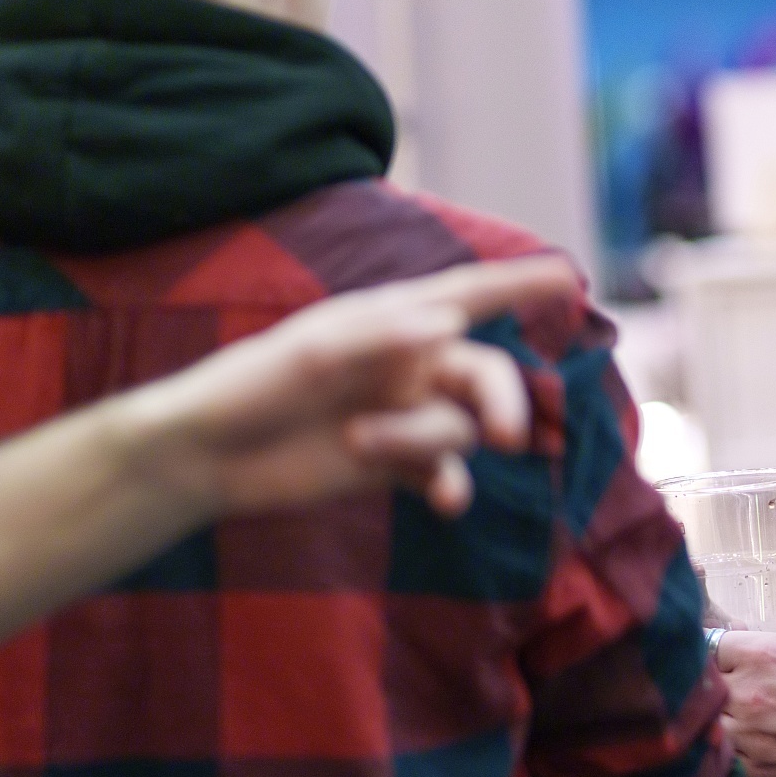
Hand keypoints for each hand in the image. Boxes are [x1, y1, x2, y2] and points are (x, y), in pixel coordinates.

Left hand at [130, 256, 578, 519]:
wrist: (205, 457)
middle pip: (487, 375)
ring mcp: (403, 415)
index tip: (570, 274)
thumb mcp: (312, 353)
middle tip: (505, 435)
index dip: (520, 283)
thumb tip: (453, 323)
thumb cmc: (250, 385)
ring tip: (361, 444)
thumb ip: (384, 335)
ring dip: (423, 441)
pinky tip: (441, 502)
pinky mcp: (393, 466)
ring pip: (460, 429)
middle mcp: (407, 364)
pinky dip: (446, 486)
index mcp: (390, 320)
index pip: (469, 293)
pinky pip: (445, 474)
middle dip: (502, 402)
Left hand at [716, 598, 775, 776]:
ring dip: (724, 720)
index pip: (710, 646)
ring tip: (745, 715)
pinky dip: (739, 752)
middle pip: (705, 689)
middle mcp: (752, 697)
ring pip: (713, 729)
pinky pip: (733, 762)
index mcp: (765, 655)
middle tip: (738, 683)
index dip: (718, 647)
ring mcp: (758, 738)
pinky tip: (758, 743)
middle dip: (717, 684)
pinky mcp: (770, 773)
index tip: (729, 652)